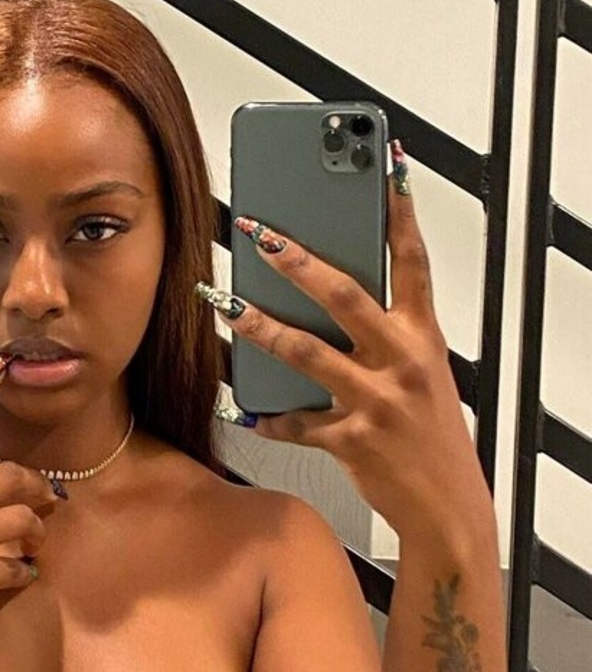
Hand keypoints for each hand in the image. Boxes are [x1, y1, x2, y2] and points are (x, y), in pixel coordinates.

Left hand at [200, 142, 492, 538]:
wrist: (446, 505)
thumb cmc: (427, 431)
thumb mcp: (421, 372)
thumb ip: (384, 332)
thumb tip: (326, 291)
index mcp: (423, 337)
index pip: (412, 262)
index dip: (399, 212)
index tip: (386, 167)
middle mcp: (402, 362)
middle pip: (344, 297)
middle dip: (297, 262)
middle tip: (260, 235)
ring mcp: (376, 401)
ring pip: (305, 352)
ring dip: (259, 326)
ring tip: (226, 305)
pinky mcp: (351, 440)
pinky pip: (294, 421)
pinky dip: (265, 415)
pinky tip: (242, 408)